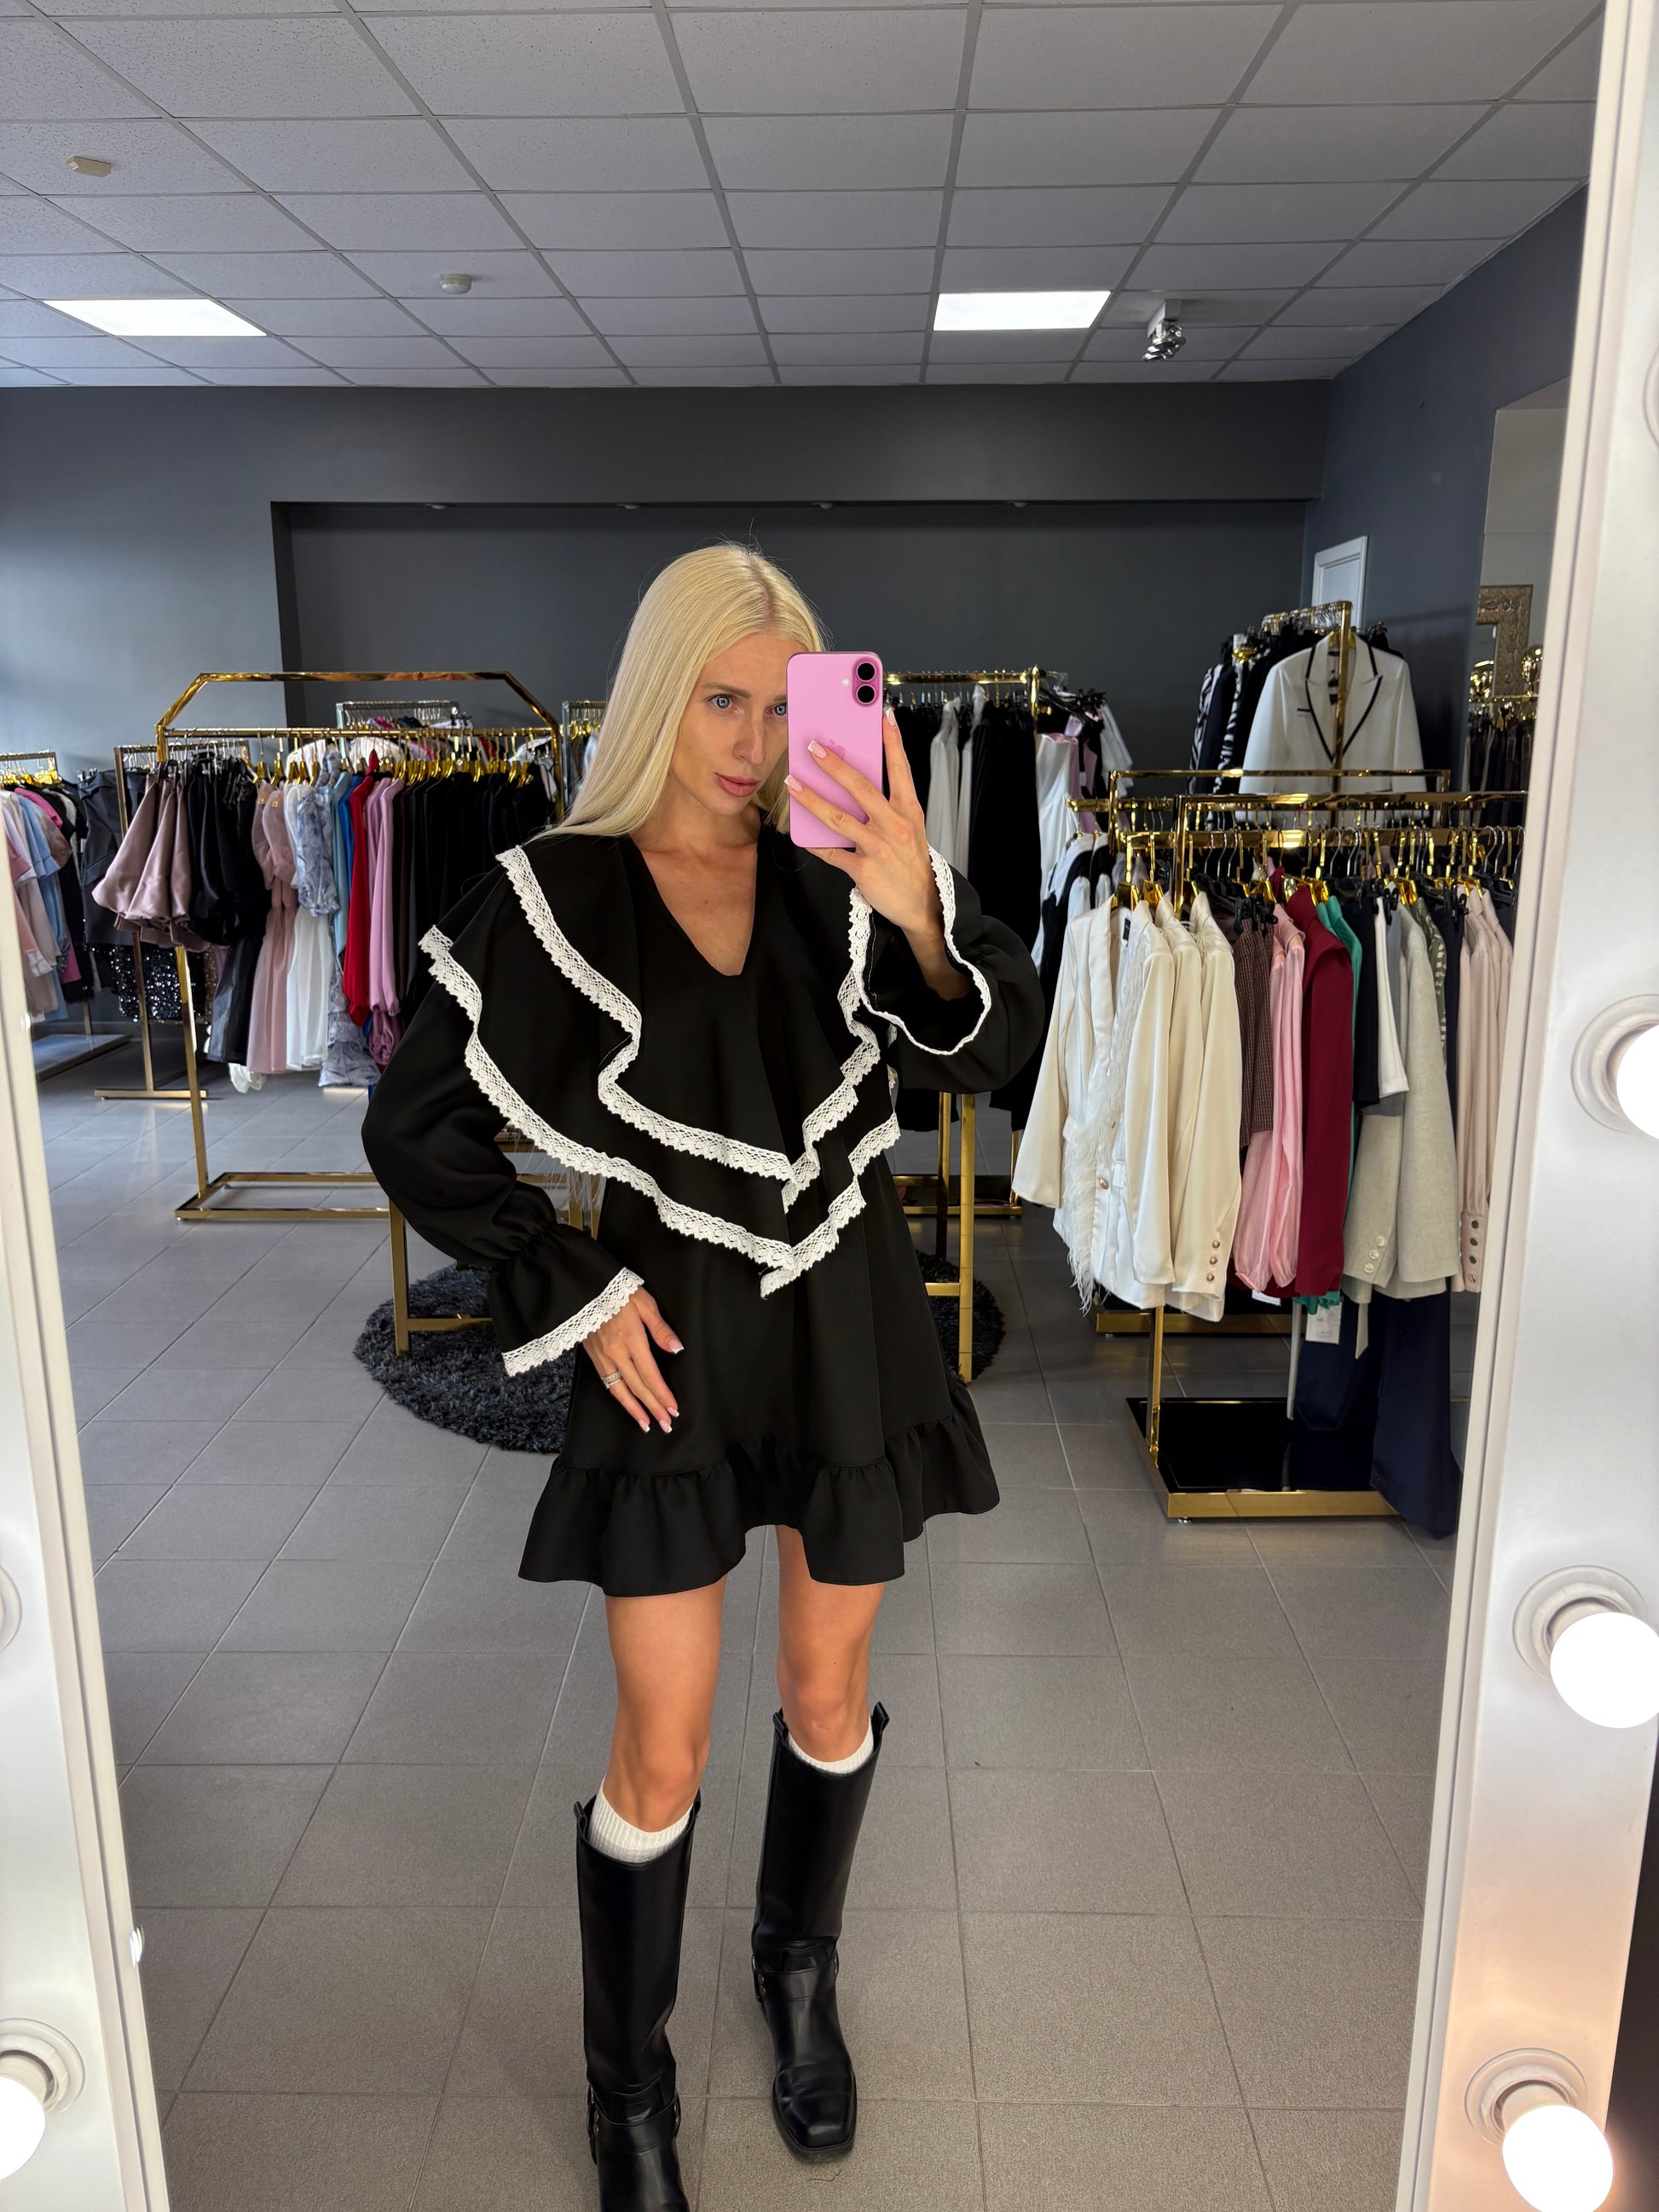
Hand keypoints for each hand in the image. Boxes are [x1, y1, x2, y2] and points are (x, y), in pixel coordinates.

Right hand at [583, 1288, 680, 1434]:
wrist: (585, 1288)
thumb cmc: (617, 1292)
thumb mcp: (644, 1303)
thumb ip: (660, 1329)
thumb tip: (676, 1348)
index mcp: (632, 1340)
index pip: (651, 1375)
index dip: (662, 1395)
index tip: (673, 1409)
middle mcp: (616, 1353)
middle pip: (638, 1387)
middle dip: (653, 1408)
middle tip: (666, 1424)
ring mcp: (603, 1357)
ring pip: (620, 1391)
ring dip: (635, 1409)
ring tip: (647, 1424)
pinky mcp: (593, 1357)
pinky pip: (607, 1383)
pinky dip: (619, 1398)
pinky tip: (627, 1405)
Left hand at [786, 712, 939, 933]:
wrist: (921, 904)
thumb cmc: (911, 861)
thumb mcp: (910, 827)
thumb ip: (889, 805)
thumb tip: (856, 783)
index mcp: (908, 811)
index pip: (901, 770)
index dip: (892, 742)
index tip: (883, 716)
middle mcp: (894, 826)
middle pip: (861, 789)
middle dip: (834, 765)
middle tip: (813, 747)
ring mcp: (878, 848)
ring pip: (838, 819)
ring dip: (812, 799)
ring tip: (793, 784)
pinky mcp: (863, 870)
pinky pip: (832, 853)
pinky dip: (815, 844)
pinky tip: (800, 832)